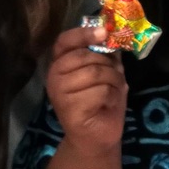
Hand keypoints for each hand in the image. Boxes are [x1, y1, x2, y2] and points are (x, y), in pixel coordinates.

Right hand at [46, 25, 128, 156]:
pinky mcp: (69, 108)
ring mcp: (59, 92)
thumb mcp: (106, 71)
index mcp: (60, 63)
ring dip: (113, 82)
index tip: (103, 32)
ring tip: (111, 94)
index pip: (65, 41)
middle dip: (109, 66)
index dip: (84, 33)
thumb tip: (112, 31)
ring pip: (96, 72)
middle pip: (86, 56)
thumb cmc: (102, 101)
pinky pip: (100, 91)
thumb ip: (106, 53)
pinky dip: (111, 97)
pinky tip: (106, 106)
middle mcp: (54, 75)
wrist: (97, 137)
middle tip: (113, 80)